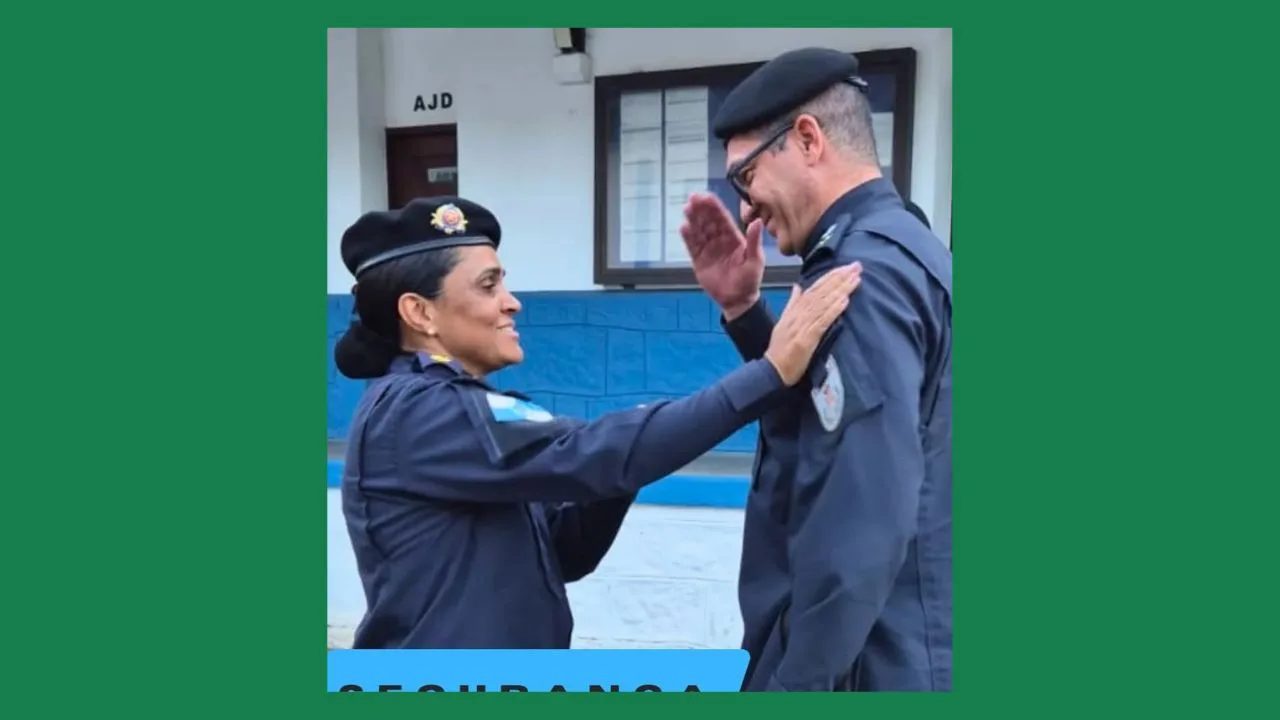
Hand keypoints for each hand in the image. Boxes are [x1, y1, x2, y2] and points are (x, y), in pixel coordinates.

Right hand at [679, 193, 764, 319]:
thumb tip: (757, 221)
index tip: (706, 196)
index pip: (722, 218)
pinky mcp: (698, 261)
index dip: (714, 207)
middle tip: (693, 197)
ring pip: (699, 231)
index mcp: (733, 238)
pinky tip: (683, 227)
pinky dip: (688, 237)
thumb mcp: (755, 260)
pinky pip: (692, 246)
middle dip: (701, 209)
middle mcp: (719, 240)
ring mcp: (708, 250)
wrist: (738, 300)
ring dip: (693, 219)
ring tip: (687, 209)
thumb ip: (754, 241)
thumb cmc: (749, 280)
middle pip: (708, 221)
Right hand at [764, 263, 862, 385]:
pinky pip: (822, 321)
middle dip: (840, 278)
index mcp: (795, 309)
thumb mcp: (784, 321)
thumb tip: (798, 286)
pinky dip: (833, 310)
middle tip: (856, 266)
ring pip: (824, 303)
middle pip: (822, 292)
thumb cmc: (780, 348)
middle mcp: (798, 314)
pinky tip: (844, 301)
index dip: (831, 276)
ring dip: (841, 290)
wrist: (773, 369)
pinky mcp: (807, 339)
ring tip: (855, 279)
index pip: (815, 288)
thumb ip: (792, 303)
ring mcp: (802, 325)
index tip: (846, 267)